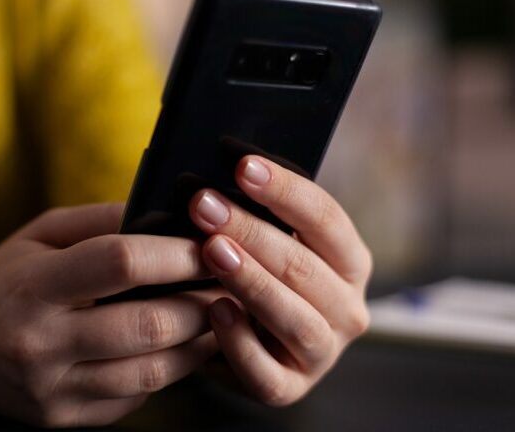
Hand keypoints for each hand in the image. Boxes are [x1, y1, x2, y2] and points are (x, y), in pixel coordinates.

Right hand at [0, 203, 218, 426]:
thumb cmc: (5, 279)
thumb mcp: (41, 233)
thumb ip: (101, 220)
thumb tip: (165, 216)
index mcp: (33, 286)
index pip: (119, 263)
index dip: (175, 253)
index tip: (208, 244)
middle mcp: (41, 343)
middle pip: (147, 324)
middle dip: (201, 302)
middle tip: (228, 283)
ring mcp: (53, 388)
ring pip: (152, 370)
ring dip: (198, 341)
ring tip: (216, 314)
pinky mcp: (64, 417)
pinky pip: (135, 395)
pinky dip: (168, 369)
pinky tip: (179, 345)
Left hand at [188, 155, 372, 405]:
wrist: (247, 339)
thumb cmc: (258, 274)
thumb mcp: (268, 241)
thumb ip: (258, 213)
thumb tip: (218, 173)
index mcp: (349, 262)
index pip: (326, 218)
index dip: (285, 190)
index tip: (242, 165)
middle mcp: (348, 308)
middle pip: (304, 265)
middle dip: (251, 230)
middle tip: (205, 204)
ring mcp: (322, 353)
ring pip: (294, 318)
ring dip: (251, 281)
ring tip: (211, 251)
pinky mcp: (290, 388)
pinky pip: (267, 373)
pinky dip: (240, 342)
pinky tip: (213, 311)